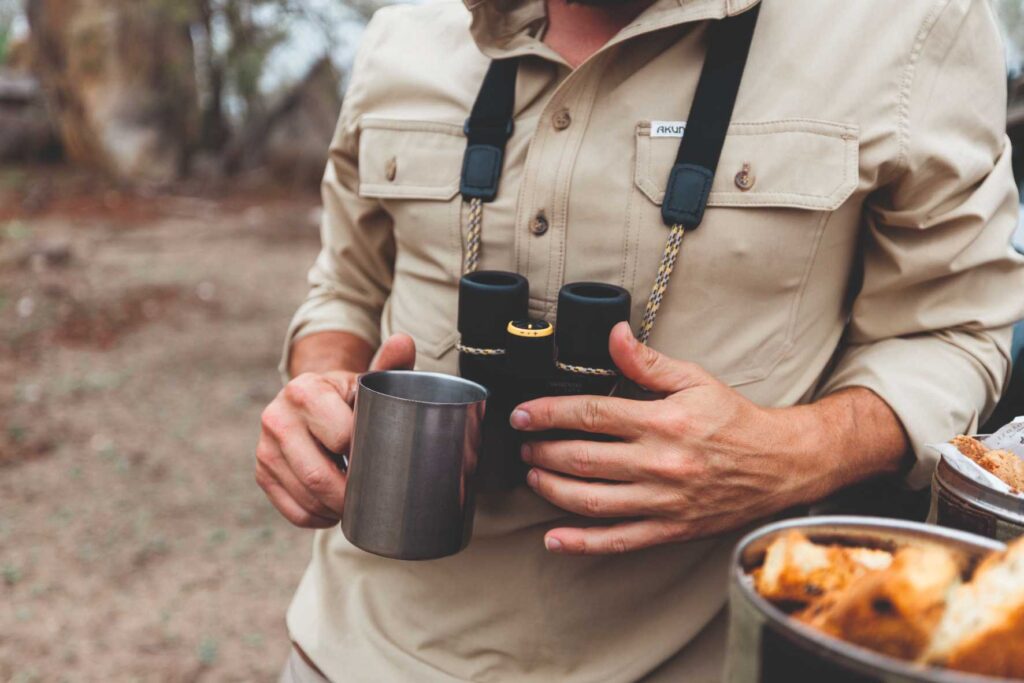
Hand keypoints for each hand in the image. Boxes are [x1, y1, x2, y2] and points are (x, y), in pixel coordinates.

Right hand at [255, 334, 415, 527]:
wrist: (311, 401)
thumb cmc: (350, 395)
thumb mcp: (368, 379)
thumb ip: (389, 364)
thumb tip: (404, 341)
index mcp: (305, 390)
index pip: (340, 437)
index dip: (368, 457)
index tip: (386, 464)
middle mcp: (276, 416)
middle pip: (318, 475)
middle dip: (351, 496)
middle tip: (375, 499)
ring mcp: (264, 447)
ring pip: (305, 496)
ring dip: (336, 510)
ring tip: (358, 505)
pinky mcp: (261, 472)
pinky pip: (291, 510)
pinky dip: (318, 518)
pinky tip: (335, 511)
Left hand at [511, 322, 905, 554]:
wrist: (781, 465)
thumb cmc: (735, 420)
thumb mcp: (695, 380)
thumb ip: (648, 362)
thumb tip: (614, 334)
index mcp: (662, 422)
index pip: (591, 414)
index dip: (549, 413)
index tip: (523, 414)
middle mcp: (659, 463)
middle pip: (583, 458)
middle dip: (543, 450)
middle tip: (525, 444)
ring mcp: (662, 501)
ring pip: (591, 500)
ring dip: (552, 489)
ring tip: (534, 475)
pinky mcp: (669, 529)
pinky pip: (618, 540)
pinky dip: (582, 543)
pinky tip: (554, 538)